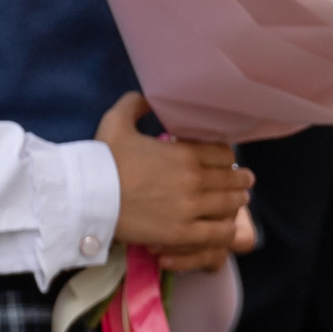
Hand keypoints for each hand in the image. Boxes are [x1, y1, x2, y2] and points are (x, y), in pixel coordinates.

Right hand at [98, 91, 250, 264]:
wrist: (88, 196)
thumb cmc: (102, 159)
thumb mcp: (116, 121)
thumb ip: (136, 104)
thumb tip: (148, 98)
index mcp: (185, 153)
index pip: (223, 153)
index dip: (226, 157)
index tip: (224, 161)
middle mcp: (194, 179)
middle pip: (231, 178)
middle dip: (239, 179)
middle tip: (244, 181)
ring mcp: (190, 208)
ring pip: (229, 203)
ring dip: (237, 201)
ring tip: (240, 201)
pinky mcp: (182, 233)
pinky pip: (217, 232)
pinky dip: (227, 229)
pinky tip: (228, 227)